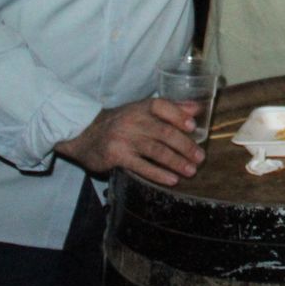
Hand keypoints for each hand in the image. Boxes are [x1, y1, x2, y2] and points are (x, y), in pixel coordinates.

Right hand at [55, 98, 202, 185]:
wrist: (84, 133)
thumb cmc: (120, 121)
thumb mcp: (142, 109)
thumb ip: (171, 108)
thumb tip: (198, 108)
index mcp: (142, 107)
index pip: (162, 106)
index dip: (178, 115)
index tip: (193, 126)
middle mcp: (134, 120)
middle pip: (164, 132)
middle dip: (185, 145)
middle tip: (200, 157)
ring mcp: (125, 138)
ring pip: (155, 150)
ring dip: (176, 162)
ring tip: (191, 170)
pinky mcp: (116, 156)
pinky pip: (141, 166)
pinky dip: (158, 174)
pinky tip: (172, 180)